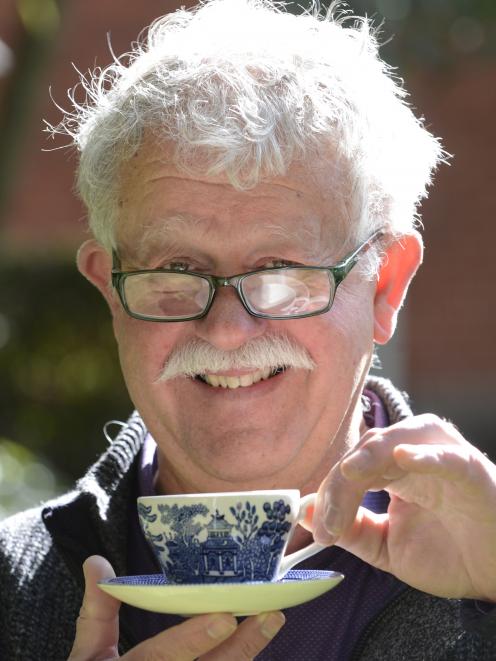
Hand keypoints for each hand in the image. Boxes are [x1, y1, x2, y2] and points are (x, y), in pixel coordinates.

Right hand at [68, 555, 284, 660]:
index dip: (192, 639)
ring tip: (271, 621)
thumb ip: (97, 610)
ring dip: (247, 653)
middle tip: (269, 616)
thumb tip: (96, 561)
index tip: (223, 618)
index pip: (162, 656)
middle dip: (241, 647)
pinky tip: (257, 642)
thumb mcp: (87, 656)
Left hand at [312, 414, 495, 601]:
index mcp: (394, 469)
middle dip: (341, 484)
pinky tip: (402, 457)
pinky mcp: (472, 471)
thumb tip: (306, 513)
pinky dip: (426, 455)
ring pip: (401, 437)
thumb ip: (350, 529)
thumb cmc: (447, 554)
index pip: (352, 467)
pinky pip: (448, 456)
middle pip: (368, 450)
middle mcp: (416, 455)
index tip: (320, 531)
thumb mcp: (386, 547)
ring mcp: (444, 459)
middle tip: (329, 523)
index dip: (330, 494)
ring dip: (372, 454)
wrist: (495, 576)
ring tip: (350, 472)